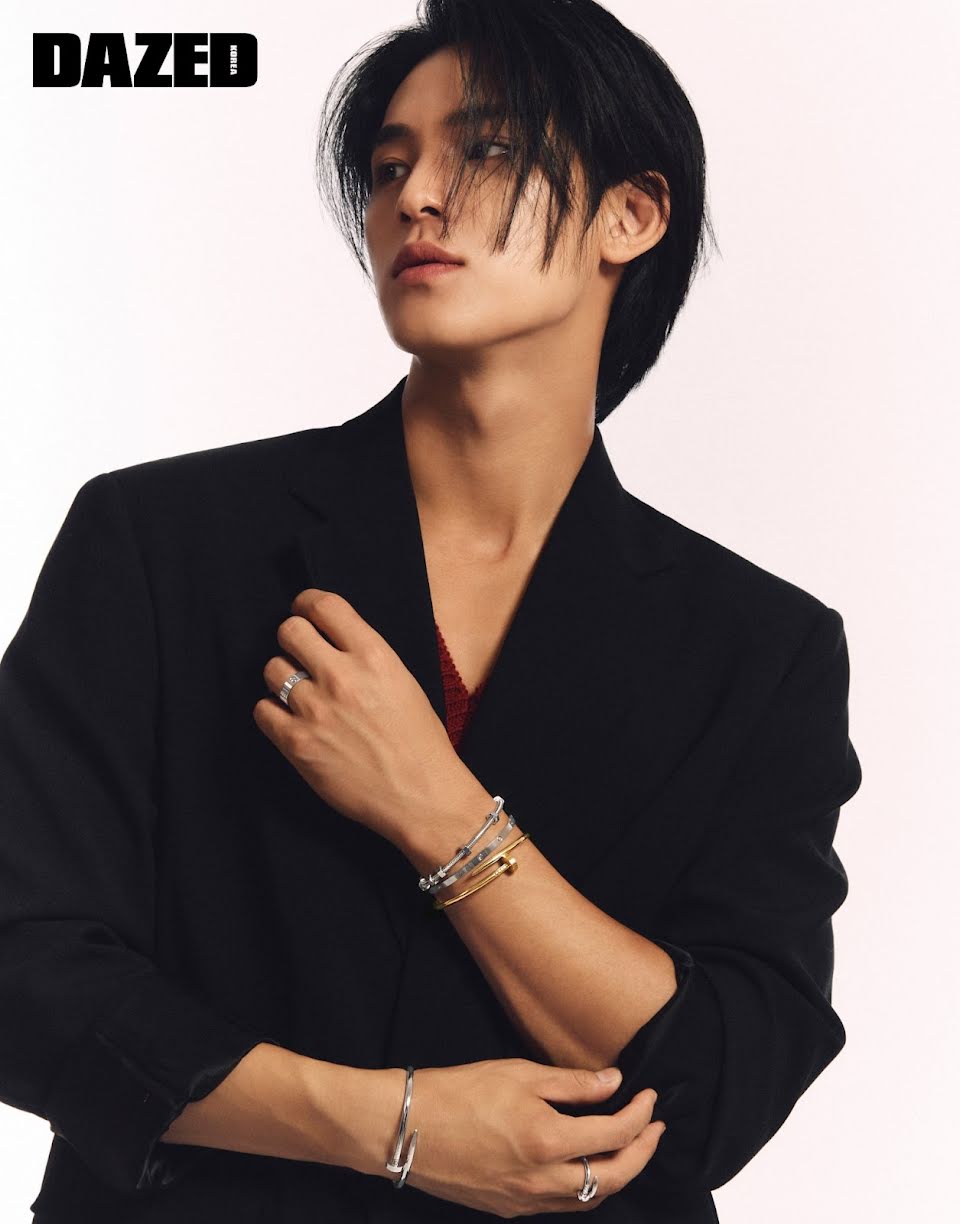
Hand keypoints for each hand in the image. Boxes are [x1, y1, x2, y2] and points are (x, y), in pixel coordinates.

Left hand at [253, 589, 469, 845]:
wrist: (421, 795)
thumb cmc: (419, 742)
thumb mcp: (403, 682)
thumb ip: (366, 657)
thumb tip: (331, 641)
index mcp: (374, 656)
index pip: (324, 605)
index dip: (307, 603)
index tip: (304, 612)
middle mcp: (341, 676)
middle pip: (289, 630)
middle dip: (291, 639)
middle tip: (299, 655)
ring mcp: (316, 709)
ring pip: (272, 669)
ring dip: (282, 678)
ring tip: (299, 694)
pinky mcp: (297, 742)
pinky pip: (262, 710)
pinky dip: (272, 712)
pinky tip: (290, 720)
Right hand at [394, 1058, 665, 1215]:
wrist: (405, 1127)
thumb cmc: (456, 1092)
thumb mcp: (518, 1073)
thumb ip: (572, 1083)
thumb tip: (614, 1083)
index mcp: (547, 1140)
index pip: (615, 1134)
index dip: (641, 1115)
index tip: (650, 1097)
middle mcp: (541, 1180)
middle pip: (614, 1177)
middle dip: (642, 1152)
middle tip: (655, 1127)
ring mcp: (525, 1200)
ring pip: (590, 1199)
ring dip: (618, 1174)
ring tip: (628, 1146)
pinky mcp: (509, 1208)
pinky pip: (562, 1205)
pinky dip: (586, 1187)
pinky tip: (584, 1164)